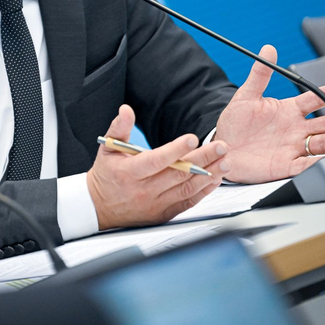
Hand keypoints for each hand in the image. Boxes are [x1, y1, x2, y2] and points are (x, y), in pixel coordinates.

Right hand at [87, 104, 230, 230]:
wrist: (100, 208)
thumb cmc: (107, 175)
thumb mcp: (108, 148)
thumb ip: (119, 127)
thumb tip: (126, 110)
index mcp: (130, 172)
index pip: (156, 160)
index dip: (175, 150)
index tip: (193, 138)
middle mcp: (144, 190)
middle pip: (178, 174)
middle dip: (202, 159)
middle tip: (220, 146)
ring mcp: (156, 204)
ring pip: (187, 189)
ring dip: (209, 175)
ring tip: (225, 161)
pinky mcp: (164, 214)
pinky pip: (188, 202)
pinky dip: (204, 191)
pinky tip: (215, 179)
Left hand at [215, 45, 324, 183]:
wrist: (223, 148)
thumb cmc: (235, 123)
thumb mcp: (246, 95)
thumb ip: (259, 74)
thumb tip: (268, 49)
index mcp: (289, 110)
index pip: (315, 99)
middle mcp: (295, 129)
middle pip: (324, 123)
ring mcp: (293, 147)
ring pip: (321, 143)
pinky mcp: (287, 165)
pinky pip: (306, 165)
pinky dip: (317, 163)